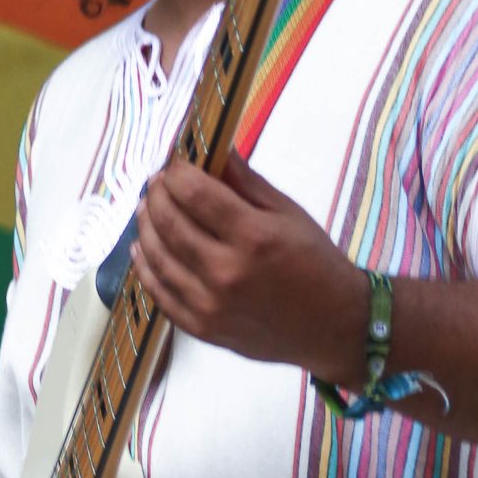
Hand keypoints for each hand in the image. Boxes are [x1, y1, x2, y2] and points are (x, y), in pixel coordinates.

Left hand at [130, 152, 368, 374]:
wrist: (334, 327)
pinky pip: (160, 294)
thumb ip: (246, 182)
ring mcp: (210, 304)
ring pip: (157, 257)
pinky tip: (143, 249)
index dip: (176, 172)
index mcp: (253, 236)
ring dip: (145, 227)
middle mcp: (226, 270)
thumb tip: (215, 149)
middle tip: (156, 184)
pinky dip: (145, 268)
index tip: (173, 164)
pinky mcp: (202, 328)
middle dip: (156, 195)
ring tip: (146, 210)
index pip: (194, 193)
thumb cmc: (316, 263)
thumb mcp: (289, 214)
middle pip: (169, 222)